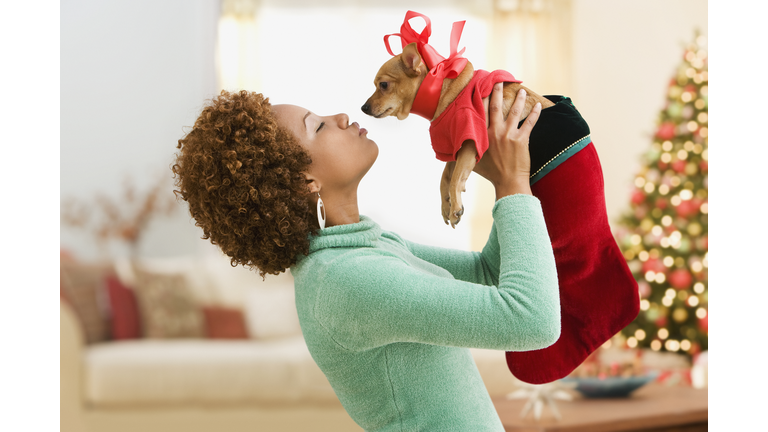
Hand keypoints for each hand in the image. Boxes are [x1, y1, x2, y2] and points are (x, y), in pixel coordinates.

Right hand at [474, 84, 540, 198]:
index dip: (482, 98)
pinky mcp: (522, 140)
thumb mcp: (474, 161)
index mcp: (482, 136)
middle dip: (497, 92)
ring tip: (521, 90)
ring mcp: (509, 135)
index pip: (481, 112)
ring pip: (514, 112)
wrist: (509, 183)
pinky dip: (534, 113)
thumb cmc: (491, 174)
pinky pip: (530, 123)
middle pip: (496, 107)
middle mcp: (495, 132)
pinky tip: (538, 106)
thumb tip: (455, 148)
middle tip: (499, 82)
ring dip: (518, 99)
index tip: (482, 88)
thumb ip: (467, 150)